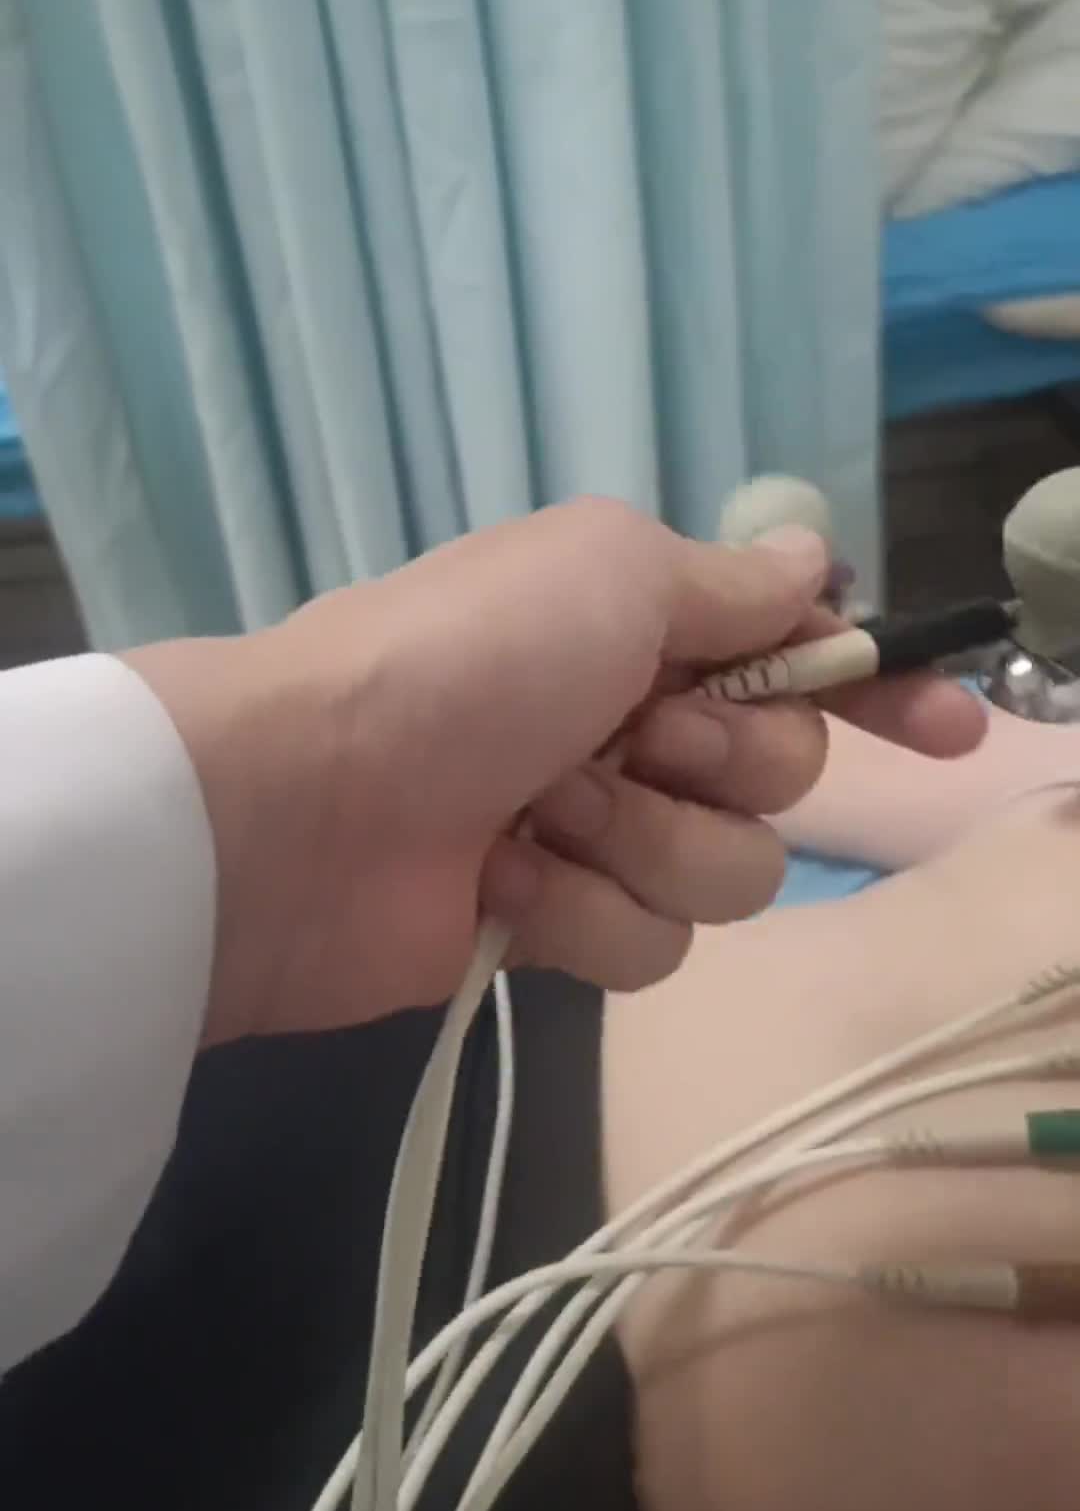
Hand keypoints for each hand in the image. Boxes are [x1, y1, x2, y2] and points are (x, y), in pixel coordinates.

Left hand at [125, 500, 985, 1039]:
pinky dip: (580, 914)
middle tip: (631, 737)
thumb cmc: (463, 661)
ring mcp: (597, 832)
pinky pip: (652, 948)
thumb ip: (731, 582)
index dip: (883, 694)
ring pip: (729, 874)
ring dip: (640, 842)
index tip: (946, 734)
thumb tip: (817, 561)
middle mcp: (636, 724)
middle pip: (784, 773)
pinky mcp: (559, 930)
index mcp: (649, 626)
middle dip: (720, 759)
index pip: (804, 659)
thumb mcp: (608, 572)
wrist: (303, 806)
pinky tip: (504, 886)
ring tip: (539, 815)